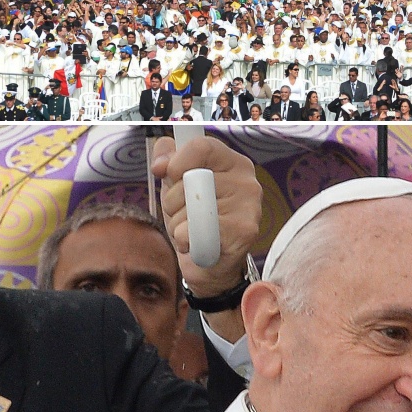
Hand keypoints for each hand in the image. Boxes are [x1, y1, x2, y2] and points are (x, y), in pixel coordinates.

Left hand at [151, 134, 262, 297]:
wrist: (211, 265)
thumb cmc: (195, 220)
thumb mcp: (176, 184)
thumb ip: (168, 159)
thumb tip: (161, 163)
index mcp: (232, 162)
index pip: (200, 146)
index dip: (176, 163)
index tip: (168, 176)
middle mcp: (246, 180)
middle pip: (190, 177)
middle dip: (173, 200)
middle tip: (184, 214)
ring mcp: (249, 206)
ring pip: (191, 205)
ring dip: (178, 223)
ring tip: (192, 230)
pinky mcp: (245, 232)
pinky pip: (197, 229)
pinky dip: (185, 239)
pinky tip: (197, 244)